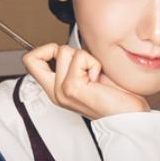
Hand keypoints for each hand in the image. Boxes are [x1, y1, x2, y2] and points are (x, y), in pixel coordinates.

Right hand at [23, 44, 148, 119]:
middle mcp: (56, 92)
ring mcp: (61, 91)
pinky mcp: (72, 87)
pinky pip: (80, 58)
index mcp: (57, 89)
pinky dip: (93, 63)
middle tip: (79, 63)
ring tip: (95, 73)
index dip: (44, 50)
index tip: (65, 54)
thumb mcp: (88, 76)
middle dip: (58, 49)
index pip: (31, 62)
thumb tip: (72, 46)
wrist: (128, 115)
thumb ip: (75, 64)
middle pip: (33, 57)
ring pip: (64, 51)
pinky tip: (98, 78)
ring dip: (85, 57)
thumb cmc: (116, 96)